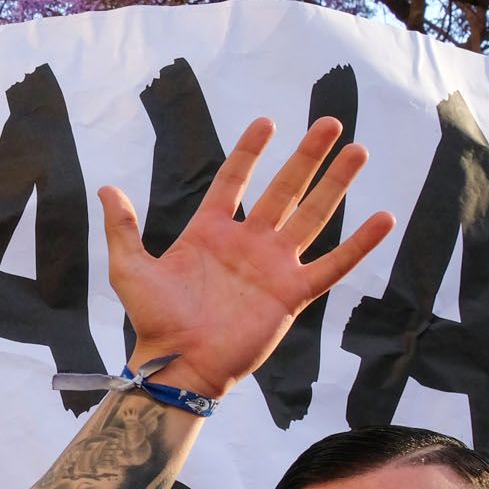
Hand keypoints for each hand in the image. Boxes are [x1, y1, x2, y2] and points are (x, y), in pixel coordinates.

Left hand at [100, 117, 391, 396]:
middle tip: (329, 122)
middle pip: (284, 189)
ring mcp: (273, 267)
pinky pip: (332, 265)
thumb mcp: (130, 268)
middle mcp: (247, 243)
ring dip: (336, 185)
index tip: (267, 122)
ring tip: (358, 151)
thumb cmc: (154, 321)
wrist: (179, 365)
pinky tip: (383, 218)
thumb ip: (122, 228)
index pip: (234, 181)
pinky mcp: (293, 294)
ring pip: (312, 216)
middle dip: (307, 157)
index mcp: (209, 232)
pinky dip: (359, 245)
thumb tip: (105, 188)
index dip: (250, 152)